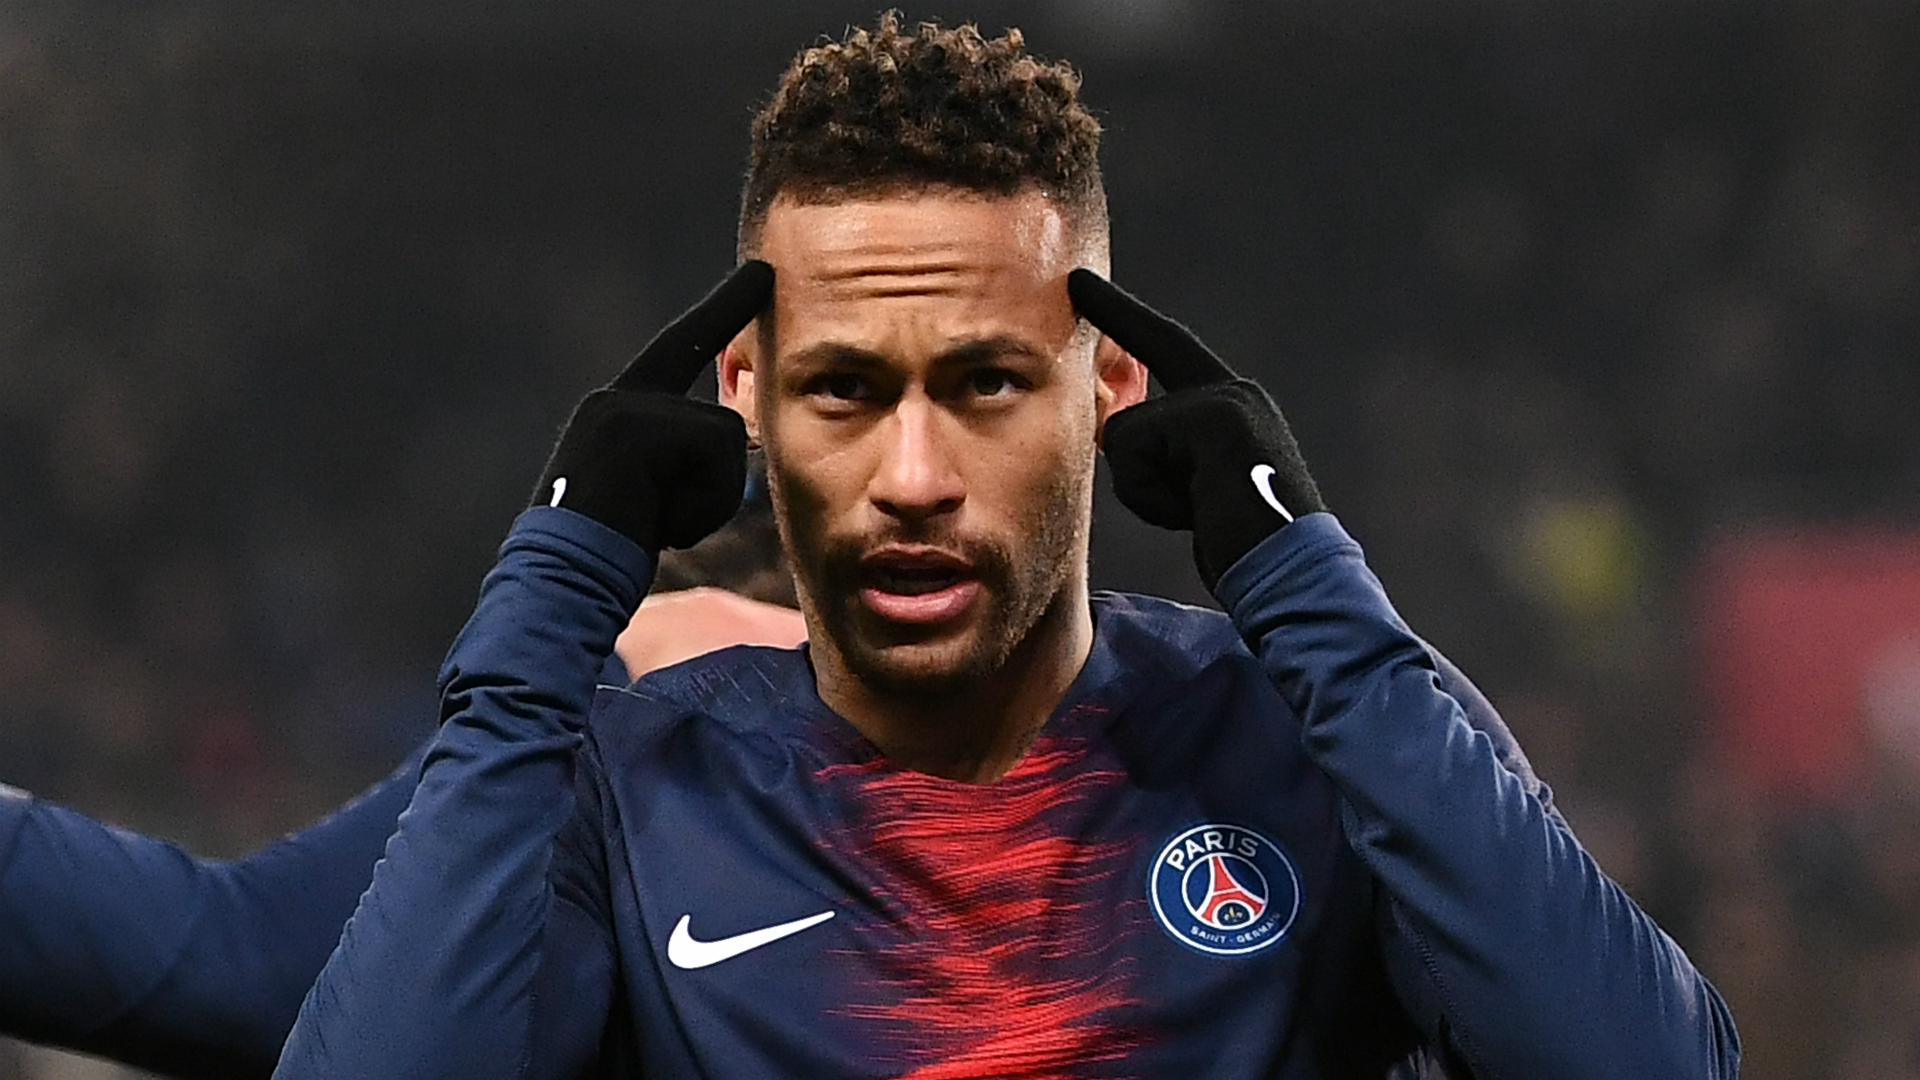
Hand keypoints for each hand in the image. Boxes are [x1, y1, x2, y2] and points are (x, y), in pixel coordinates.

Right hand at [534, 261, 772, 550]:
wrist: (561, 575)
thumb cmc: (603, 555)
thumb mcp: (645, 500)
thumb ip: (679, 464)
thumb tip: (731, 438)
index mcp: (617, 413)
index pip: (681, 350)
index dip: (721, 312)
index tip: (761, 274)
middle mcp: (619, 399)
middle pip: (721, 420)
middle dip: (726, 388)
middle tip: (758, 289)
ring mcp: (629, 409)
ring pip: (726, 443)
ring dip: (708, 501)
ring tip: (656, 525)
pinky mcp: (642, 426)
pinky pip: (717, 461)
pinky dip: (702, 507)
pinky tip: (656, 526)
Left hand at [1068, 269, 1324, 588]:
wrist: (1291, 571)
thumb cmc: (1242, 546)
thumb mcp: (1195, 491)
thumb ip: (1163, 453)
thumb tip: (1109, 429)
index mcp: (1234, 406)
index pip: (1169, 350)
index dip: (1128, 319)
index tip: (1086, 286)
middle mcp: (1233, 393)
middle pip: (1151, 353)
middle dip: (1117, 310)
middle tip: (1078, 279)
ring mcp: (1224, 402)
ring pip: (1124, 430)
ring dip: (1141, 486)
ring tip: (1193, 511)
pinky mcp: (1211, 420)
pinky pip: (1131, 449)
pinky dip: (1149, 494)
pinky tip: (1195, 512)